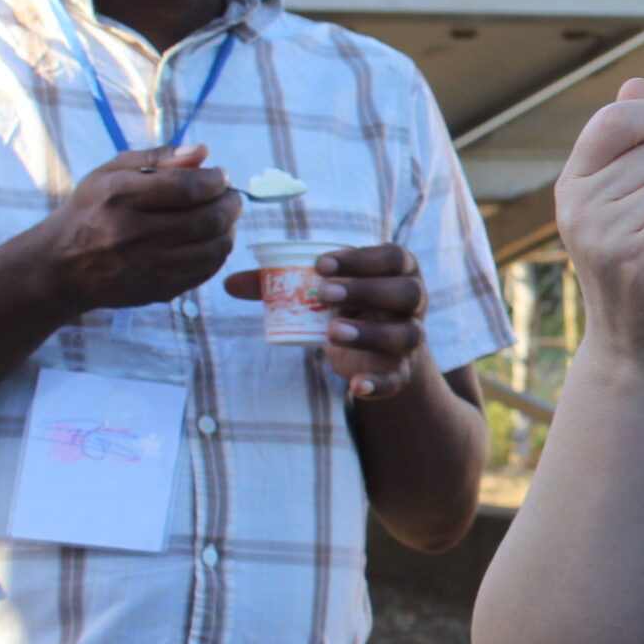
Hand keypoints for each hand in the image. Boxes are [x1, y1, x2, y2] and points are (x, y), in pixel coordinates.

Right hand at [24, 144, 240, 316]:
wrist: (59, 266)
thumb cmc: (91, 209)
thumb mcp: (111, 172)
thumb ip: (158, 157)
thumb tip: (203, 151)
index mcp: (121, 197)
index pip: (189, 188)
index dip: (216, 180)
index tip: (221, 175)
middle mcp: (133, 234)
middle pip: (208, 220)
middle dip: (231, 204)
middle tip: (231, 196)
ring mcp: (147, 266)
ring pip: (214, 249)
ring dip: (230, 229)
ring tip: (224, 217)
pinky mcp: (157, 290)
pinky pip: (206, 271)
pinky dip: (218, 253)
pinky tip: (211, 240)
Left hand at [225, 243, 427, 399]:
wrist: (374, 348)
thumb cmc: (347, 305)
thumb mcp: (323, 289)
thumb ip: (281, 284)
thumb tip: (228, 284)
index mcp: (399, 271)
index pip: (393, 257)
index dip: (361, 259)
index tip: (320, 263)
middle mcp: (415, 303)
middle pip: (407, 292)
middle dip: (367, 291)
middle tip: (324, 293)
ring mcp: (412, 338)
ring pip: (406, 335)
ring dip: (370, 333)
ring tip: (330, 332)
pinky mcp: (402, 370)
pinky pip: (398, 378)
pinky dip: (379, 383)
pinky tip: (354, 386)